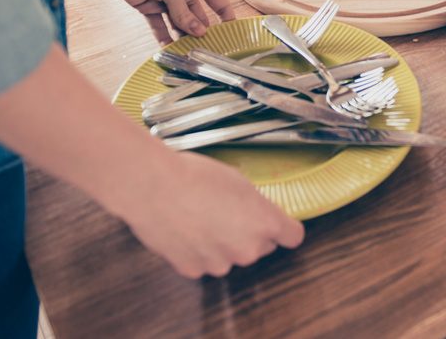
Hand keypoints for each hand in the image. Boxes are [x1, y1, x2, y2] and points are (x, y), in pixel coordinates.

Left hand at [98, 0, 234, 43]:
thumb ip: (184, 13)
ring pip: (179, 25)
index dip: (226, 18)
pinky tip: (168, 49)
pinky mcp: (150, 7)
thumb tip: (199, 32)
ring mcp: (167, 1)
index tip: (232, 35)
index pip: (218, 3)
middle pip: (198, 18)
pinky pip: (159, 25)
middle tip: (207, 52)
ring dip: (182, 38)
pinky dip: (163, 37)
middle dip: (202, 34)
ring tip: (188, 54)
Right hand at [113, 151, 304, 277]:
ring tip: (199, 217)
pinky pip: (203, 262)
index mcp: (265, 222)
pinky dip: (196, 251)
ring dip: (220, 244)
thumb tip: (254, 214)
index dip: (284, 228)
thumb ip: (255, 205)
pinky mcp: (194, 270)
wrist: (153, 187)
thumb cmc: (193, 176)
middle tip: (226, 211)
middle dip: (248, 233)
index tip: (278, 225)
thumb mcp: (238, 180)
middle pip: (260, 246)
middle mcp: (248, 249)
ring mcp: (220, 263)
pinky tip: (184, 230)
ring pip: (229, 256)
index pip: (292, 236)